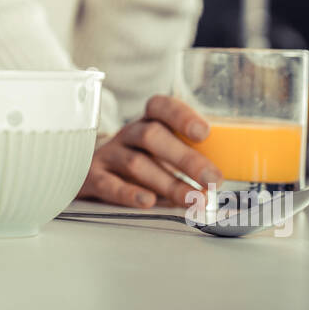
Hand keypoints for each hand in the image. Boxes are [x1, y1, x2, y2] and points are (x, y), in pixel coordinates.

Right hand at [77, 95, 222, 207]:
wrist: (88, 173)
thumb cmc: (138, 164)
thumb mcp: (161, 155)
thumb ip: (187, 160)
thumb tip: (220, 179)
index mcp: (147, 123)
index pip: (161, 107)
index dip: (182, 116)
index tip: (204, 133)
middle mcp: (128, 135)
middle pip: (152, 136)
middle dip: (186, 158)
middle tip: (212, 178)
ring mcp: (109, 156)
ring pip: (136, 163)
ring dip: (168, 182)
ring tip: (192, 199)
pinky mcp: (93, 178)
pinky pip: (109, 183)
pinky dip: (129, 193)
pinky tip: (148, 201)